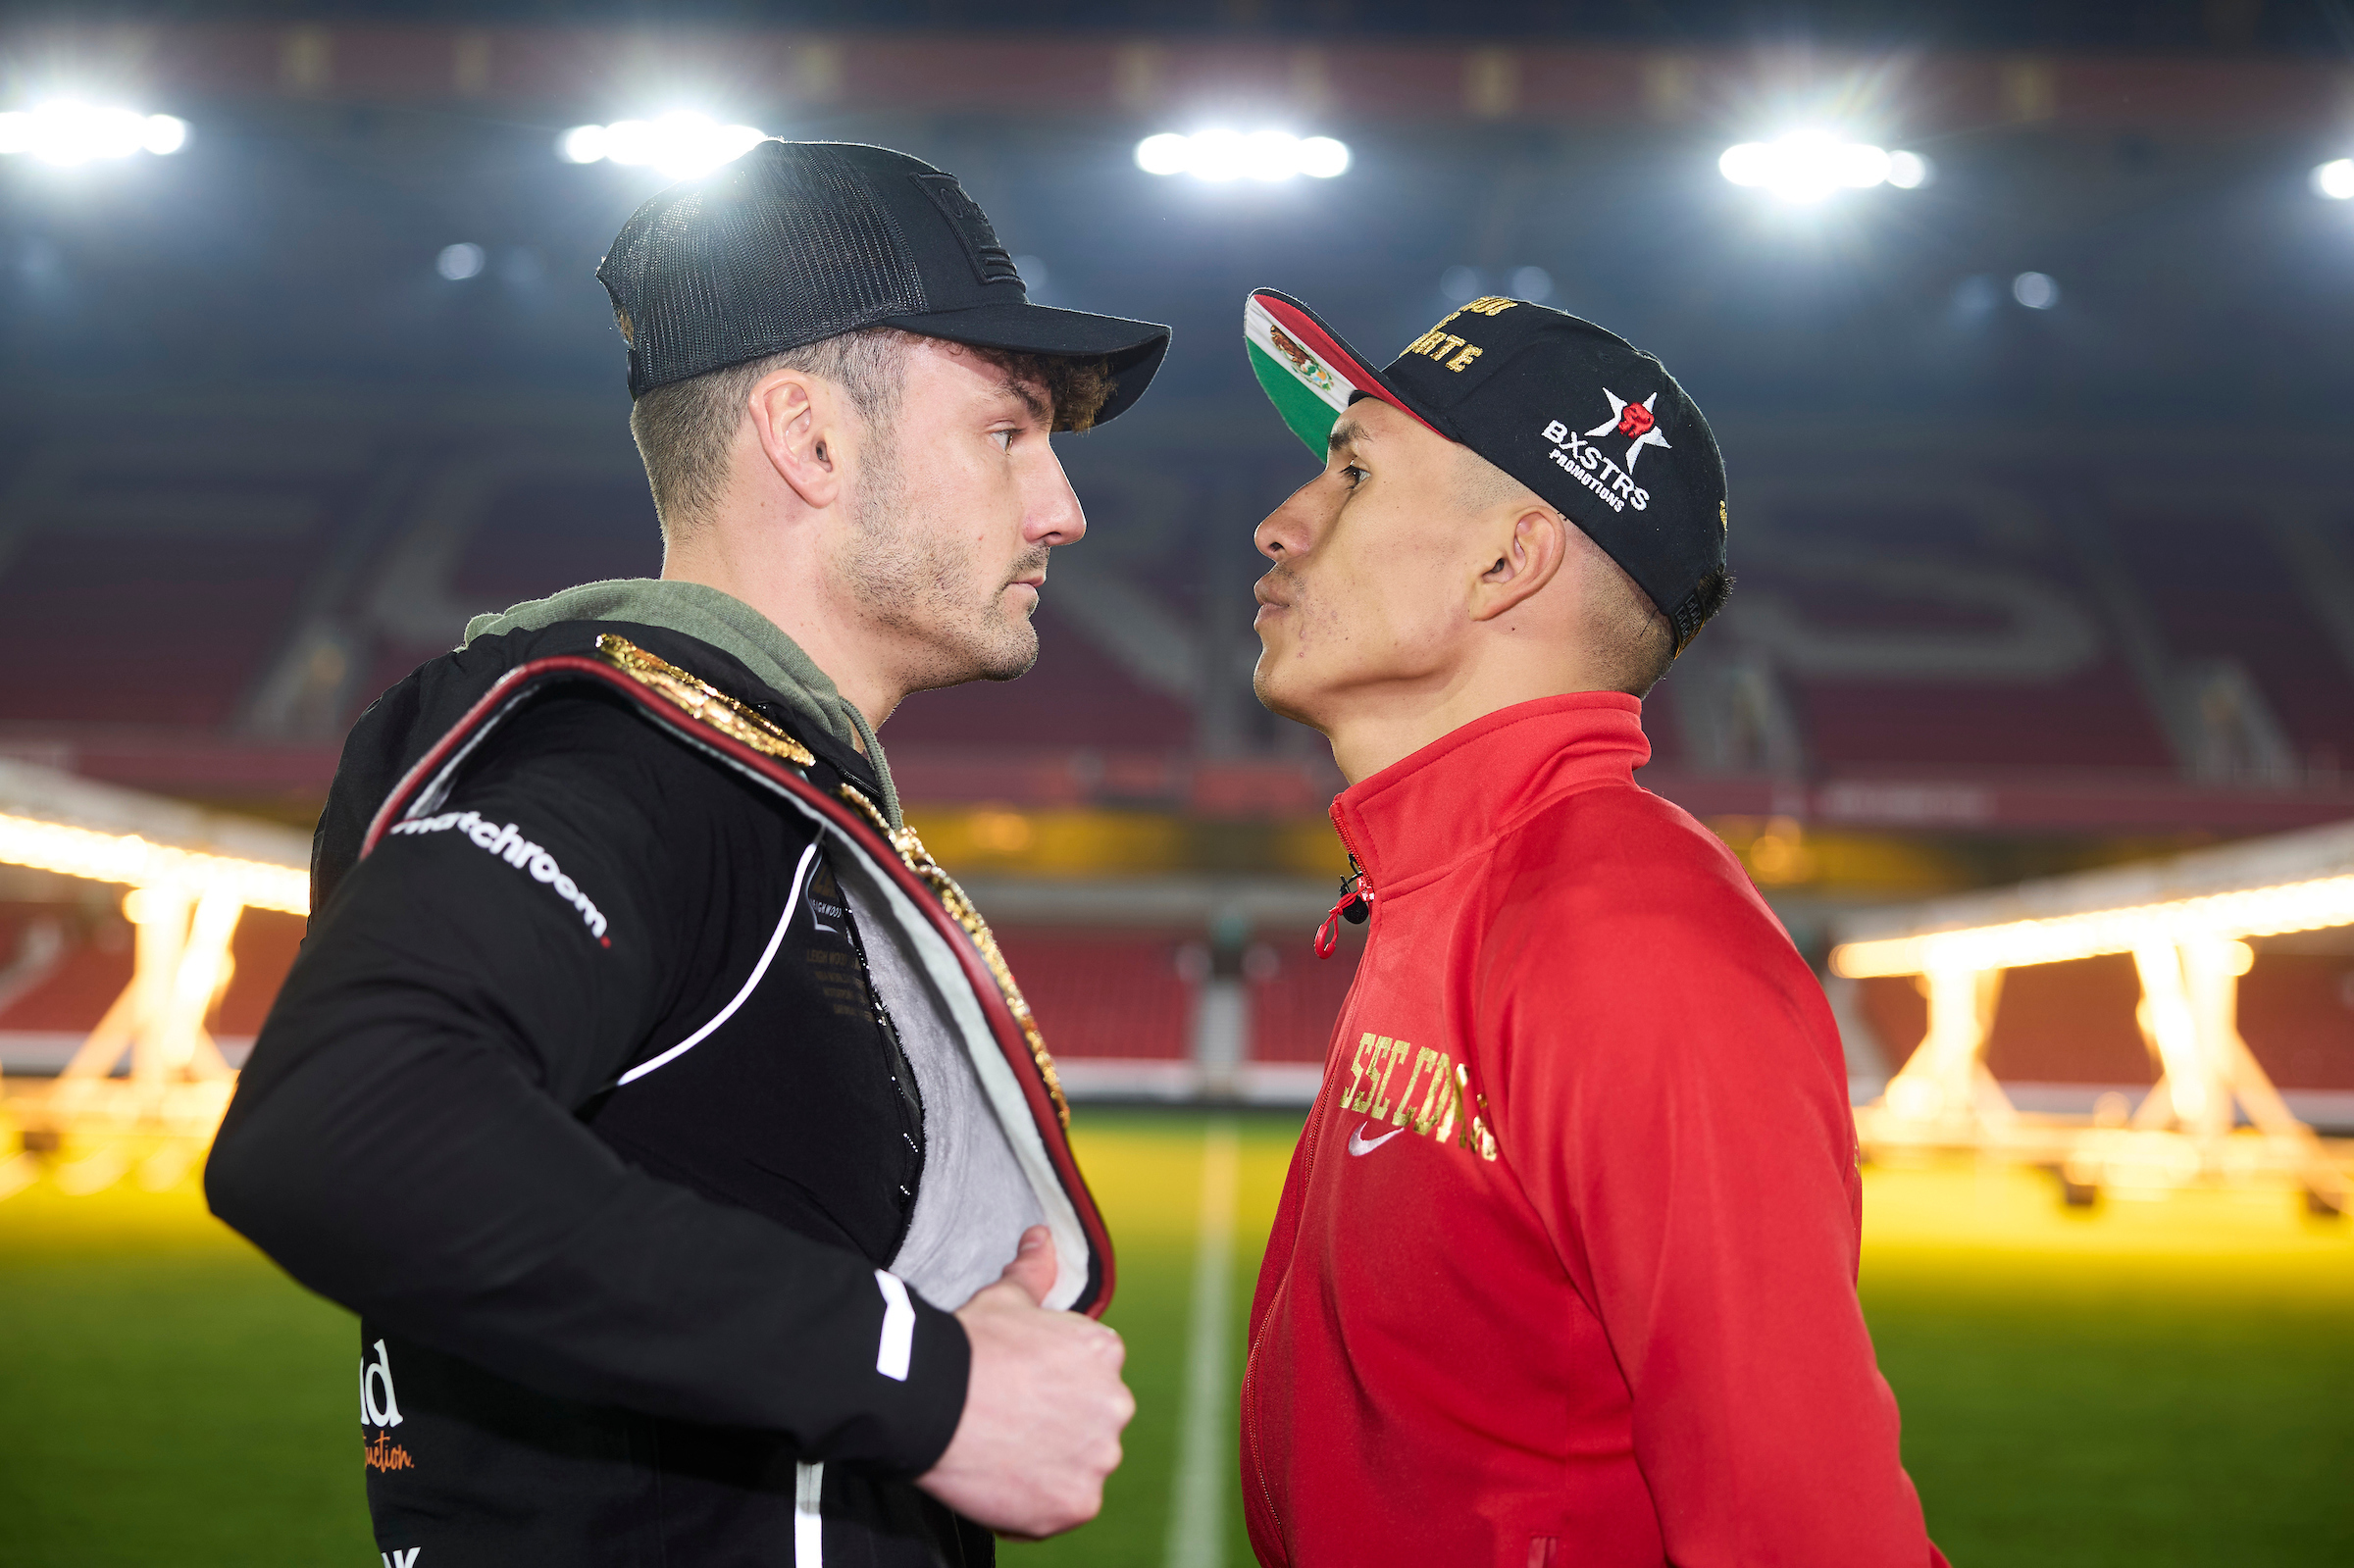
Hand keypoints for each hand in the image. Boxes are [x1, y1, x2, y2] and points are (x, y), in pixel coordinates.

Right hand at [915, 1224, 1132, 1537]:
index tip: (1018, 1389)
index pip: (1089, 1376)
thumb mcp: (1005, 1298)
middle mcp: (1116, 1404)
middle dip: (1058, 1425)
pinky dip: (1037, 1503)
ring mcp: (1099, 1457)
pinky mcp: (1077, 1503)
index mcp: (1105, 1353)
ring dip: (1050, 1464)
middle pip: (1090, 1422)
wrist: (934, 1399)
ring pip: (1079, 1466)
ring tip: (1003, 1452)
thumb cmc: (969, 1345)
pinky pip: (1063, 1508)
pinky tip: (1003, 1481)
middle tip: (1008, 1422)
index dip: (1050, 1385)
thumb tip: (1041, 1236)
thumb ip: (1034, 1270)